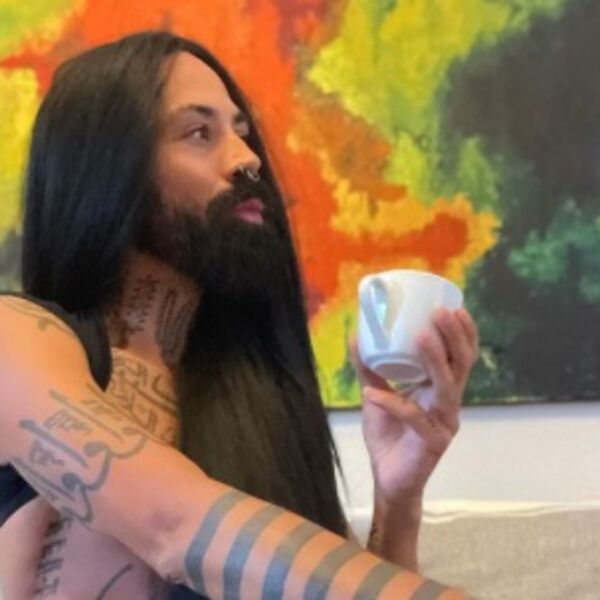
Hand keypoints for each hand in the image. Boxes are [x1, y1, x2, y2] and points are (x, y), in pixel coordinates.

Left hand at [351, 307, 478, 505]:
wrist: (388, 478)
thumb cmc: (388, 435)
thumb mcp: (376, 394)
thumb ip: (368, 368)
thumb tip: (355, 334)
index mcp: (441, 389)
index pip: (461, 356)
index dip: (462, 332)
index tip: (453, 305)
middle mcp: (449, 403)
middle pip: (461, 365)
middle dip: (453, 336)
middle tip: (439, 312)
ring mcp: (444, 424)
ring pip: (447, 387)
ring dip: (435, 360)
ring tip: (422, 336)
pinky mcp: (432, 443)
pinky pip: (414, 418)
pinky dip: (392, 404)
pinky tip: (372, 395)